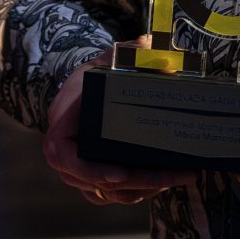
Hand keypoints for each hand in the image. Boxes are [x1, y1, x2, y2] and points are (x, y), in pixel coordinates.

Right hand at [43, 44, 195, 207]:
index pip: (68, 159)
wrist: (82, 93)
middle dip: (140, 181)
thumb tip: (148, 43)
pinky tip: (164, 183)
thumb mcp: (104, 62)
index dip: (91, 171)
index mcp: (61, 129)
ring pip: (110, 193)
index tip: (120, 174)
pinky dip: (137, 192)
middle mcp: (66, 157)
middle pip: (99, 182)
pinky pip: (113, 195)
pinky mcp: (92, 180)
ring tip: (178, 176)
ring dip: (144, 189)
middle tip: (175, 175)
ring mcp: (78, 172)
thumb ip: (125, 53)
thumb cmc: (91, 78)